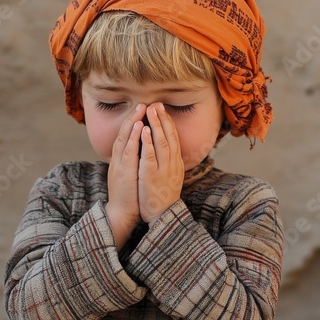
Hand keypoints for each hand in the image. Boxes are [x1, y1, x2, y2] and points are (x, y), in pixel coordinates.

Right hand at [105, 104, 144, 249]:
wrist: (121, 213)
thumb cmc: (129, 195)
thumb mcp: (129, 174)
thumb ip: (132, 161)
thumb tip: (139, 150)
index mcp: (120, 159)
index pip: (126, 136)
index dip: (133, 122)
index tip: (142, 110)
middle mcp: (118, 159)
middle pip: (124, 133)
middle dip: (133, 117)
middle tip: (143, 103)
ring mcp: (119, 164)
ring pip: (125, 138)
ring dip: (132, 122)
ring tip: (141, 108)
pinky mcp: (124, 171)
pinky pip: (129, 151)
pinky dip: (133, 138)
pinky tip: (139, 127)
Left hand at [138, 103, 184, 223]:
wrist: (161, 216)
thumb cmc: (162, 196)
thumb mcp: (170, 176)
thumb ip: (169, 161)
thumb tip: (167, 148)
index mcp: (176, 163)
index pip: (174, 138)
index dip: (168, 122)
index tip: (162, 109)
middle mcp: (172, 164)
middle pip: (169, 136)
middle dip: (162, 118)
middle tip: (157, 103)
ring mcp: (163, 170)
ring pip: (161, 142)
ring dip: (156, 125)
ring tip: (151, 110)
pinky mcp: (152, 176)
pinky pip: (150, 156)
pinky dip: (147, 142)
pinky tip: (143, 130)